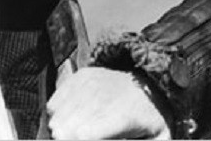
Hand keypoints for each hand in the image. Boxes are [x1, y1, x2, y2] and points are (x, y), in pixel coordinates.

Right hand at [47, 67, 171, 139]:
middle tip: (89, 136)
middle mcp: (103, 96)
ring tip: (85, 128)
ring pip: (55, 119)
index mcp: (122, 116)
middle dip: (71, 138)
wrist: (153, 84)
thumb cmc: (153, 118)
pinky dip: (60, 114)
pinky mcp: (81, 76)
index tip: (92, 139)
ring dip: (65, 128)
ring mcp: (90, 83)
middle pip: (64, 130)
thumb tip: (114, 140)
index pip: (82, 135)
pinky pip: (53, 106)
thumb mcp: (158, 138)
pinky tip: (79, 114)